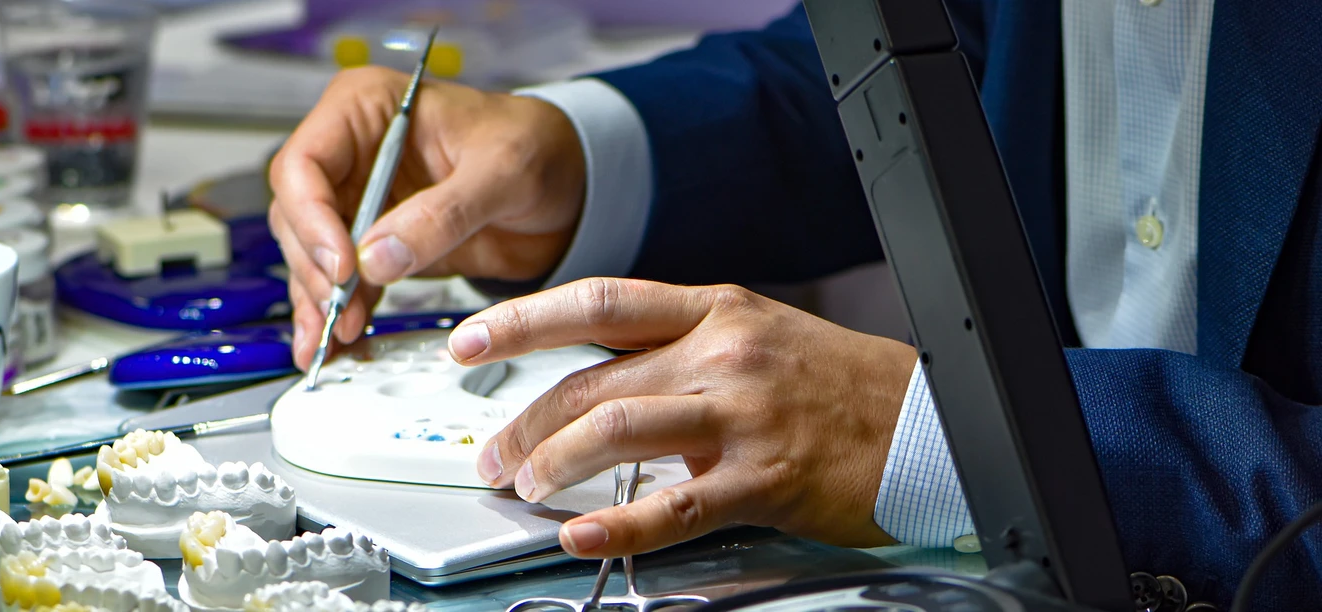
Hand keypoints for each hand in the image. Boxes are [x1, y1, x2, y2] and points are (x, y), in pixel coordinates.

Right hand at [268, 66, 586, 369]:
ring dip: (319, 300)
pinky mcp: (380, 243)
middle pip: (299, 215)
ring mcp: (363, 200)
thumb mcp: (503, 171)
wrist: (569, 182)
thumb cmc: (537, 146)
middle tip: (340, 312)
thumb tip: (380, 257)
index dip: (312, 218)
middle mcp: (354, 153)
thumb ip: (443, 212)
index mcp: (367, 109)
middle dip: (315, 268)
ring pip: (313, 253)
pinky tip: (338, 343)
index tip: (343, 266)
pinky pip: (346, 280)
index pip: (305, 163)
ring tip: (331, 340)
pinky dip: (341, 311)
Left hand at [447, 278, 918, 557]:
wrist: (929, 422)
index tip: (469, 342)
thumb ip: (680, 347)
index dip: (521, 321)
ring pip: (619, 428)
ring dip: (555, 461)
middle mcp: (722, 351)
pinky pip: (676, 504)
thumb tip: (600, 376)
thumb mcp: (758, 335)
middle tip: (491, 453)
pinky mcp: (766, 477)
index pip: (596, 304)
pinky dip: (620, 523)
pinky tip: (583, 535)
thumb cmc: (839, 384)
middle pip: (592, 378)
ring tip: (526, 487)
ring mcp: (743, 413)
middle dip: (524, 420)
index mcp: (715, 309)